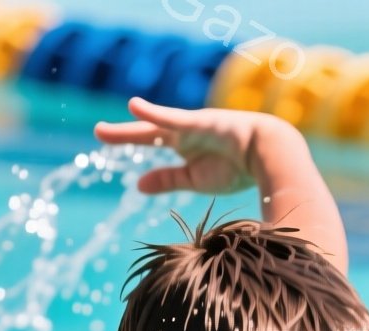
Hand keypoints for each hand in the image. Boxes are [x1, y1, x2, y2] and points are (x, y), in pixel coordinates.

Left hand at [94, 97, 290, 195]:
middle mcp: (185, 134)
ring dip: (129, 129)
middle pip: (147, 132)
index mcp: (186, 146)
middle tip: (97, 132)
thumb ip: (167, 179)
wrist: (271, 156)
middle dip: (123, 133)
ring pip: (155, 125)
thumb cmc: (240, 168)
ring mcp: (192, 126)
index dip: (129, 141)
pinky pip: (174, 118)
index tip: (106, 143)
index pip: (151, 143)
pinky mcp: (202, 123)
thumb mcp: (195, 179)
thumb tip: (136, 186)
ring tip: (102, 130)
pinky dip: (154, 113)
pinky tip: (135, 106)